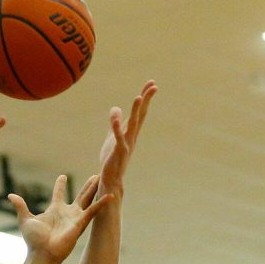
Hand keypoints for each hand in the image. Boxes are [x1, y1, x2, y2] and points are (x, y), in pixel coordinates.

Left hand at [9, 174, 110, 262]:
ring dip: (96, 189)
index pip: (59, 193)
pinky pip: (93, 211)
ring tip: (103, 179)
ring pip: (88, 200)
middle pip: (80, 195)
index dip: (60, 184)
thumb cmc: (34, 240)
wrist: (42, 253)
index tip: (62, 177)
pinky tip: (110, 195)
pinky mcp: (81, 223)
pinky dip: (101, 204)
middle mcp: (67, 213)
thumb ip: (21, 206)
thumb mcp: (25, 219)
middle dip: (88, 186)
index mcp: (54, 210)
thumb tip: (11, 195)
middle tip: (95, 175)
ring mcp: (75, 218)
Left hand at [96, 80, 156, 202]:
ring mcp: (127, 144)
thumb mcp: (112, 137)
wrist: (111, 180)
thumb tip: (116, 108)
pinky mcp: (118, 152)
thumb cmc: (112, 160)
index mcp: (131, 132)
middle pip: (141, 115)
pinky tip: (115, 117)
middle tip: (153, 85)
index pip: (140, 112)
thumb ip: (115, 123)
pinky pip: (118, 138)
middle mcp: (132, 137)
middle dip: (146, 100)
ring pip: (133, 125)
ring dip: (136, 111)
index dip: (145, 97)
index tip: (152, 83)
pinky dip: (117, 127)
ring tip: (139, 97)